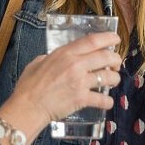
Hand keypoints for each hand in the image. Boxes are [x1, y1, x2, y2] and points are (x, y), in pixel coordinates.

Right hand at [0, 31, 122, 137]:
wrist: (27, 107)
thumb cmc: (29, 86)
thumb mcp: (38, 62)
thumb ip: (51, 57)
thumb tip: (58, 58)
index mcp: (65, 53)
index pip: (92, 40)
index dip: (108, 38)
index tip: (116, 39)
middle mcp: (75, 65)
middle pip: (106, 57)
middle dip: (116, 59)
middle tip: (116, 63)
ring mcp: (80, 82)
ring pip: (109, 77)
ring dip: (115, 79)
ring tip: (113, 81)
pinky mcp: (81, 99)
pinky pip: (103, 99)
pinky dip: (107, 101)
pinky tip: (106, 102)